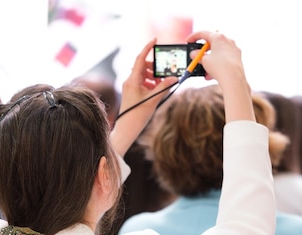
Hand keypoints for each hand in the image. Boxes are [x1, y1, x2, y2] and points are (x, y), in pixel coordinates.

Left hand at [111, 38, 176, 154]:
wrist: (127, 127)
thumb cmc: (138, 114)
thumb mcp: (154, 99)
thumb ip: (164, 87)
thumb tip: (174, 78)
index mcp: (133, 80)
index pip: (140, 58)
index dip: (147, 48)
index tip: (155, 40)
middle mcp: (130, 80)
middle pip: (143, 66)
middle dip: (154, 67)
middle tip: (164, 72)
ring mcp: (130, 85)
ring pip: (143, 74)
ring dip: (153, 76)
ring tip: (161, 84)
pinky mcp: (132, 91)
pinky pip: (142, 82)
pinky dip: (150, 83)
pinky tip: (157, 90)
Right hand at [186, 31, 253, 122]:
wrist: (233, 79)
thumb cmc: (219, 67)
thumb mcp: (204, 60)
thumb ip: (197, 55)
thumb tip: (194, 54)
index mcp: (218, 37)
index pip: (203, 33)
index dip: (193, 37)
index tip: (188, 41)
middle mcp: (228, 40)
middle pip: (212, 43)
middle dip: (203, 52)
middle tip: (197, 57)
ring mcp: (234, 49)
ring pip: (218, 53)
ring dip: (210, 61)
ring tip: (204, 71)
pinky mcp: (237, 58)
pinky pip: (224, 59)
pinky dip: (217, 65)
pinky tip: (212, 74)